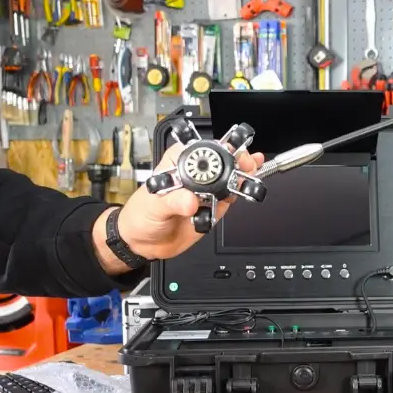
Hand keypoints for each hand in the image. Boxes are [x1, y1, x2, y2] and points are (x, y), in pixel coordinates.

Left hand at [92, 143, 264, 274]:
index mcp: (179, 162)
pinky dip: (242, 193)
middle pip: (223, 161)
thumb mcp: (153, 205)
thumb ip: (172, 201)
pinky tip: (250, 188)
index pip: (203, 150)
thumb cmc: (141, 215)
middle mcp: (195, 174)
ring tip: (252, 175)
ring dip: (244, 176)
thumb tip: (190, 200)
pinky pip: (232, 198)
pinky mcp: (215, 206)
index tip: (228, 158)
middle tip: (248, 165)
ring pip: (232, 178)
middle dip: (239, 161)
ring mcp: (207, 190)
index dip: (219, 152)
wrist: (144, 242)